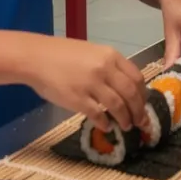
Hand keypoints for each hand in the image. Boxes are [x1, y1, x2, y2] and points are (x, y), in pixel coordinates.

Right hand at [28, 36, 146, 132]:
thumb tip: (126, 89)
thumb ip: (110, 67)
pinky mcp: (77, 99)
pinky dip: (105, 123)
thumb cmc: (63, 54)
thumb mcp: (93, 53)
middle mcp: (104, 68)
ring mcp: (91, 84)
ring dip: (125, 119)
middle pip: (130, 93)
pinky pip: (98, 115)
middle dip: (138, 110)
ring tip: (126, 126)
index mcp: (110, 55)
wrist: (36, 57)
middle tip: (140, 121)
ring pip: (118, 106)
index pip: (136, 77)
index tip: (143, 104)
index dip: (143, 94)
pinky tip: (106, 127)